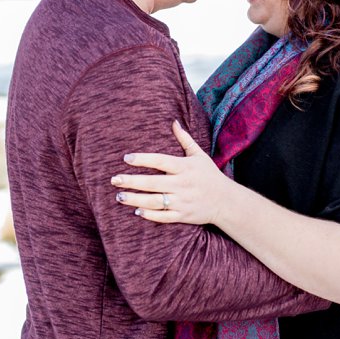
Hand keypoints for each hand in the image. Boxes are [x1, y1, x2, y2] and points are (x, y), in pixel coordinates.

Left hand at [111, 120, 227, 226]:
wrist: (225, 201)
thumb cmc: (209, 175)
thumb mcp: (199, 154)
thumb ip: (184, 139)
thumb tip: (174, 121)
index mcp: (184, 167)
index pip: (160, 161)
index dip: (143, 159)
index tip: (127, 158)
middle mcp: (182, 184)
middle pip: (153, 183)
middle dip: (132, 181)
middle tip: (114, 179)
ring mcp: (182, 201)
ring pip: (155, 201)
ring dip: (136, 199)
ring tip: (120, 196)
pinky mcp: (182, 216)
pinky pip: (163, 216)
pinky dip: (150, 215)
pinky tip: (137, 211)